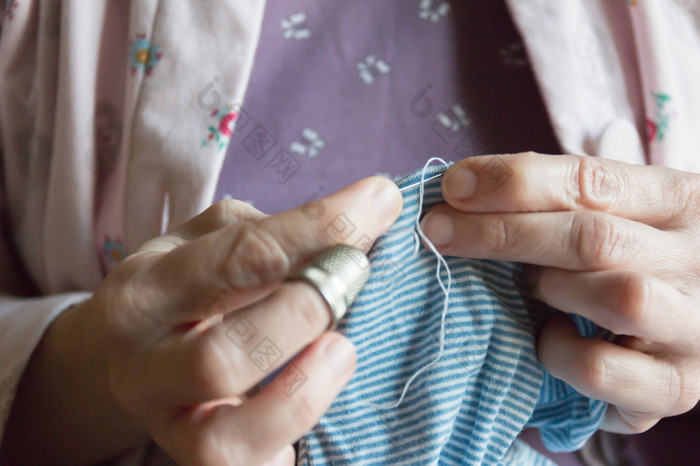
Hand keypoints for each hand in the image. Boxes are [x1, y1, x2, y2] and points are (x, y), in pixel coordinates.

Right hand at [80, 177, 401, 464]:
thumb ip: (268, 232)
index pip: (240, 258)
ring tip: (343, 348)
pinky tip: (325, 394)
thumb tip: (361, 215)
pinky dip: (294, 438)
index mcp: (144, 293)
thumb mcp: (207, 244)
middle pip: (224, 357)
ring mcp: (169, 427)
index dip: (321, 229)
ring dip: (303, 393)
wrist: (139, 359)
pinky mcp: (204, 464)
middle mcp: (142, 368)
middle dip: (307, 312)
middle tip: (360, 275)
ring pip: (227, 436)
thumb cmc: (189, 291)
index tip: (380, 201)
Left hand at [420, 152, 699, 433]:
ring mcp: (693, 328)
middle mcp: (698, 260)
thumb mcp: (612, 213)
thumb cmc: (633, 257)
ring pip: (620, 298)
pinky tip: (547, 339)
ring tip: (526, 288)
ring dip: (552, 289)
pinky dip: (561, 355)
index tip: (453, 185)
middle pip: (594, 238)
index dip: (514, 180)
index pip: (592, 180)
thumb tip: (460, 190)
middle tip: (439, 230)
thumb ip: (555, 201)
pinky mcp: (675, 386)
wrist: (695, 317)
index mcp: (681, 200)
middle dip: (503, 232)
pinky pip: (605, 371)